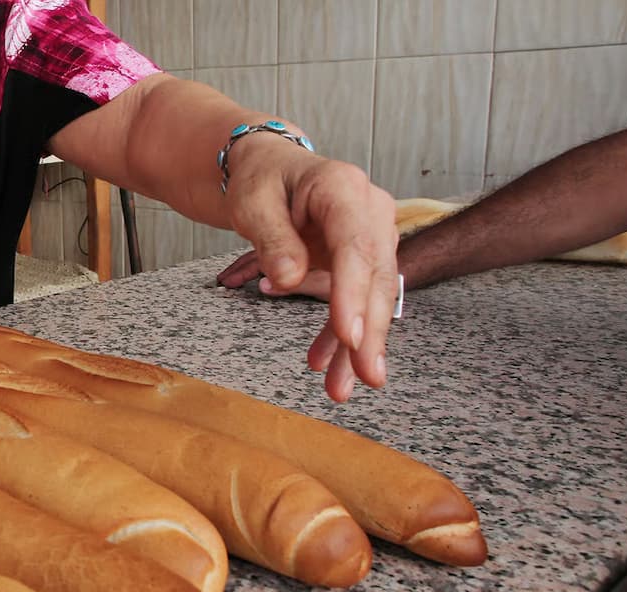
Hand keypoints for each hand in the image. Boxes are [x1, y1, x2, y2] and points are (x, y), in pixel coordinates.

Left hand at [214, 139, 398, 401]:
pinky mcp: (360, 258)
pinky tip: (323, 363)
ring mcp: (370, 235)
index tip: (350, 336)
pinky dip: (339, 334)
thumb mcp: (252, 204)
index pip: (355, 246)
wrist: (269, 168)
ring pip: (371, 296)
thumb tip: (288, 281)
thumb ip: (272, 240)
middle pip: (374, 277)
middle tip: (364, 379)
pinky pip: (355, 300)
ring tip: (341, 389)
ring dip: (357, 345)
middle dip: (369, 333)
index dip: (354, 294)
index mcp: (343, 188)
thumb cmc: (259, 180)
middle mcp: (369, 210)